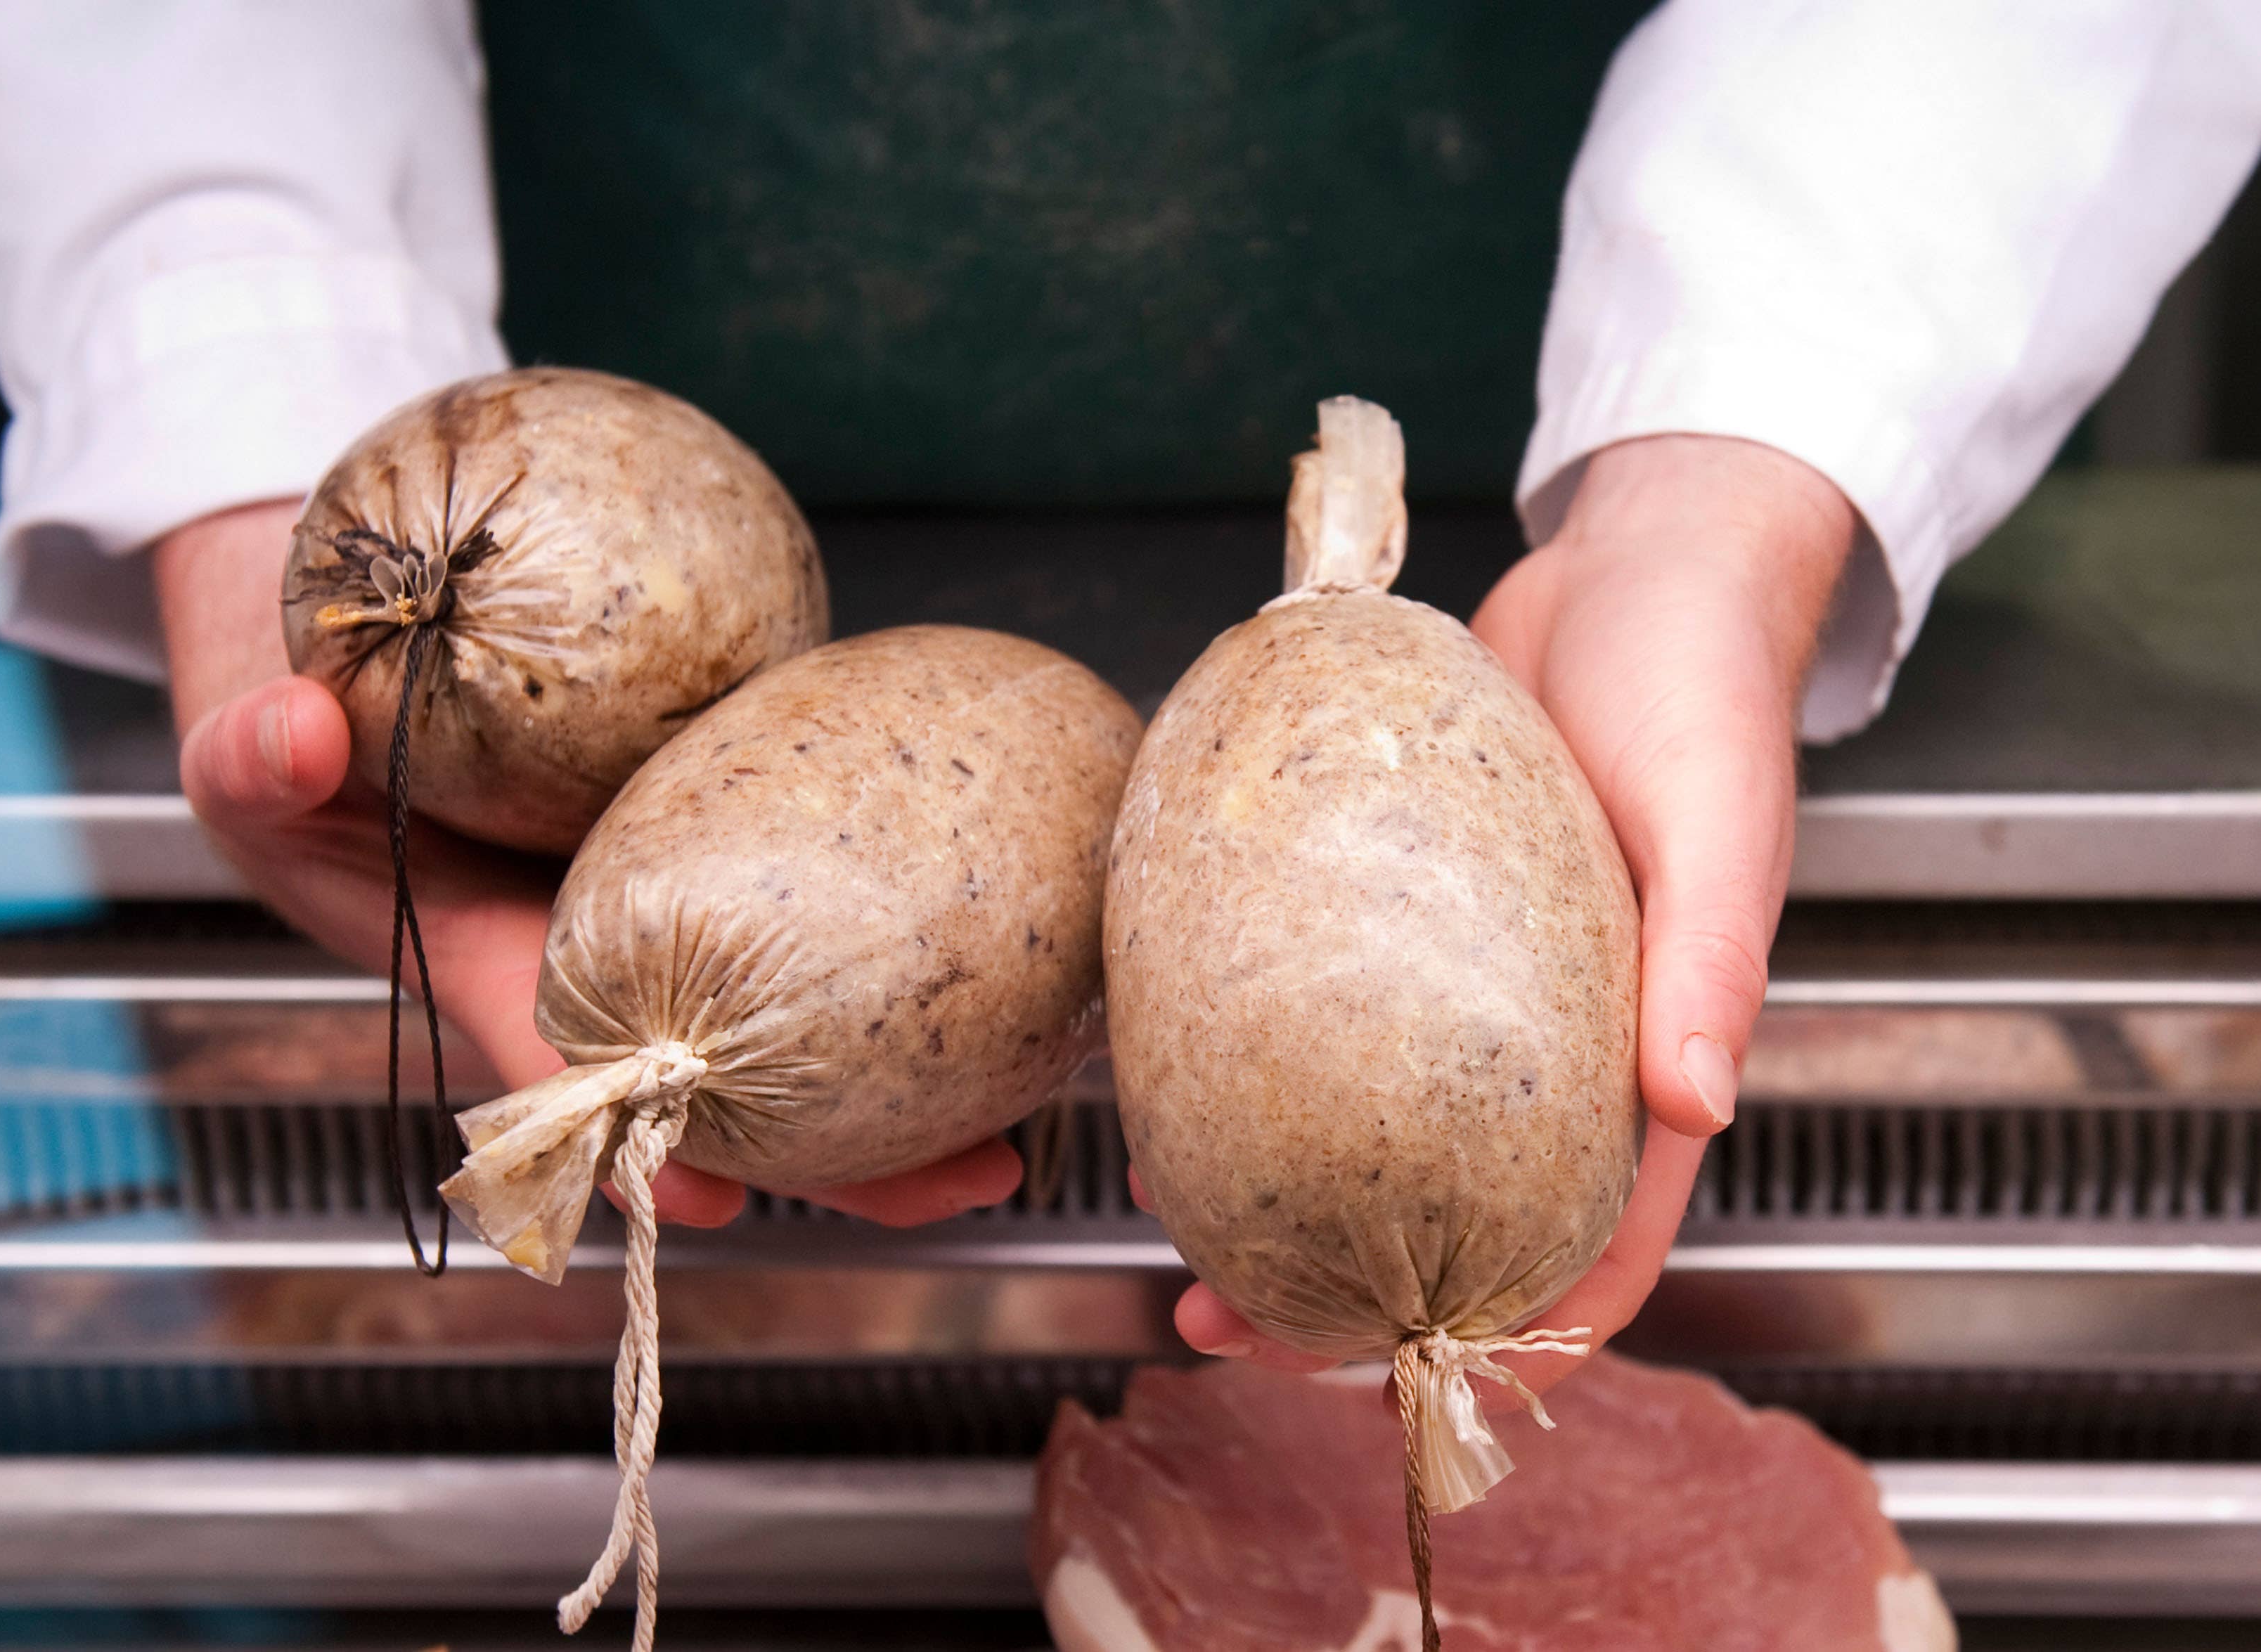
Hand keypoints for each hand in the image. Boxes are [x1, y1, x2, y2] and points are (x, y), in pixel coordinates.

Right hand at [156, 500, 1022, 1229]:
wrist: (372, 631)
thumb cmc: (309, 711)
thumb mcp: (254, 733)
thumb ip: (255, 751)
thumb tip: (291, 735)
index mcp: (488, 958)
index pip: (569, 1065)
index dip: (633, 1139)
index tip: (704, 1194)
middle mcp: (603, 951)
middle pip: (725, 1080)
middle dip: (835, 1150)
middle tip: (964, 1178)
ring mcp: (680, 897)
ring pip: (796, 1008)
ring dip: (901, 1068)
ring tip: (1027, 1109)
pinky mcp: (737, 830)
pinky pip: (822, 895)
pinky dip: (900, 937)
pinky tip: (1004, 956)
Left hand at [1168, 434, 1857, 1390]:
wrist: (1636, 569)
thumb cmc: (1699, 685)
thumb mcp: (1718, 819)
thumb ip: (1712, 960)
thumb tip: (1697, 1105)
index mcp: (1649, 1050)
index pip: (1599, 1239)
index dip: (1517, 1334)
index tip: (1410, 1381)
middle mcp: (1554, 1040)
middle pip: (1454, 1214)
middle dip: (1346, 1294)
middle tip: (1223, 1318)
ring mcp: (1473, 985)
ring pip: (1376, 1129)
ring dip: (1283, 1194)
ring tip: (1176, 1226)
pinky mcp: (1403, 915)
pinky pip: (1328, 1012)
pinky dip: (1258, 1058)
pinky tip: (1177, 1075)